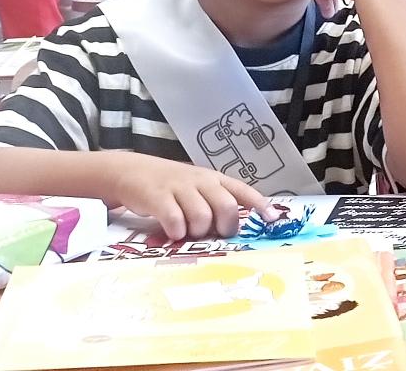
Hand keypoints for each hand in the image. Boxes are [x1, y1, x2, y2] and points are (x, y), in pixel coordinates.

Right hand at [106, 152, 273, 240]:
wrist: (131, 172)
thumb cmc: (170, 186)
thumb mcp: (197, 187)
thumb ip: (216, 202)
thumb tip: (236, 228)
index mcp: (214, 179)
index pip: (242, 190)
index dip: (260, 205)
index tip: (273, 220)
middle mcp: (200, 181)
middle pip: (226, 207)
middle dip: (225, 227)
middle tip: (214, 233)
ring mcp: (179, 188)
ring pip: (202, 217)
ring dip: (197, 231)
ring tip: (187, 230)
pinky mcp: (158, 197)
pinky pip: (175, 220)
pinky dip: (176, 232)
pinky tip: (171, 231)